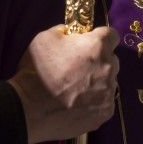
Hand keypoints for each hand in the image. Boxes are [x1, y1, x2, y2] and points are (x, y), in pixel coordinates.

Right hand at [9, 26, 119, 143]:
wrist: (31, 109)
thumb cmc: (38, 70)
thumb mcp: (45, 38)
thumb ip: (64, 31)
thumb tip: (71, 34)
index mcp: (97, 46)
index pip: (112, 35)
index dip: (100, 38)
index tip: (90, 44)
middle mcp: (109, 67)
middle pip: (111, 60)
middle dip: (99, 61)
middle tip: (79, 68)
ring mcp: (109, 92)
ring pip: (109, 82)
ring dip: (98, 82)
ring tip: (77, 90)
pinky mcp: (105, 112)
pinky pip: (105, 101)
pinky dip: (95, 101)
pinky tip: (78, 104)